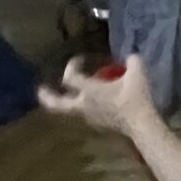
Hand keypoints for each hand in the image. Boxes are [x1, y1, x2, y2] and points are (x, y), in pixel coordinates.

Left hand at [37, 53, 154, 135]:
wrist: (140, 124)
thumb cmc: (136, 97)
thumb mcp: (137, 72)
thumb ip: (132, 60)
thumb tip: (130, 57)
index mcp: (89, 90)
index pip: (69, 77)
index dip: (71, 66)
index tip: (79, 60)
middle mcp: (83, 104)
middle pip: (57, 103)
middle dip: (47, 96)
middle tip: (41, 89)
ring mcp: (88, 116)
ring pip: (69, 111)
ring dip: (63, 103)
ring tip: (64, 97)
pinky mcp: (97, 124)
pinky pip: (82, 114)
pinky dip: (79, 108)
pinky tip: (88, 104)